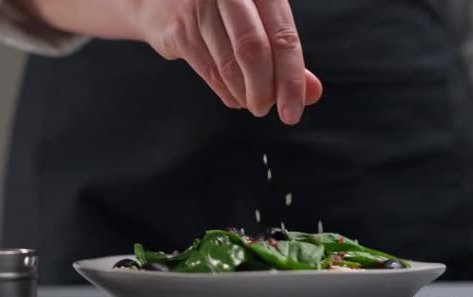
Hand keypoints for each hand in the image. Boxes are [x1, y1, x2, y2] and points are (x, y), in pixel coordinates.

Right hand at [137, 0, 322, 123]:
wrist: (160, 0)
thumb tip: (311, 92)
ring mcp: (199, 8)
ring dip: (244, 93)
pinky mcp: (178, 30)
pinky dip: (226, 91)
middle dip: (264, 89)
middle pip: (253, 49)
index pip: (282, 35)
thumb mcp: (256, 19)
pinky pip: (208, 71)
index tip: (293, 110)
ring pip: (229, 64)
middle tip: (267, 110)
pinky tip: (234, 97)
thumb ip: (283, 52)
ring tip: (252, 103)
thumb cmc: (216, 9)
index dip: (290, 78)